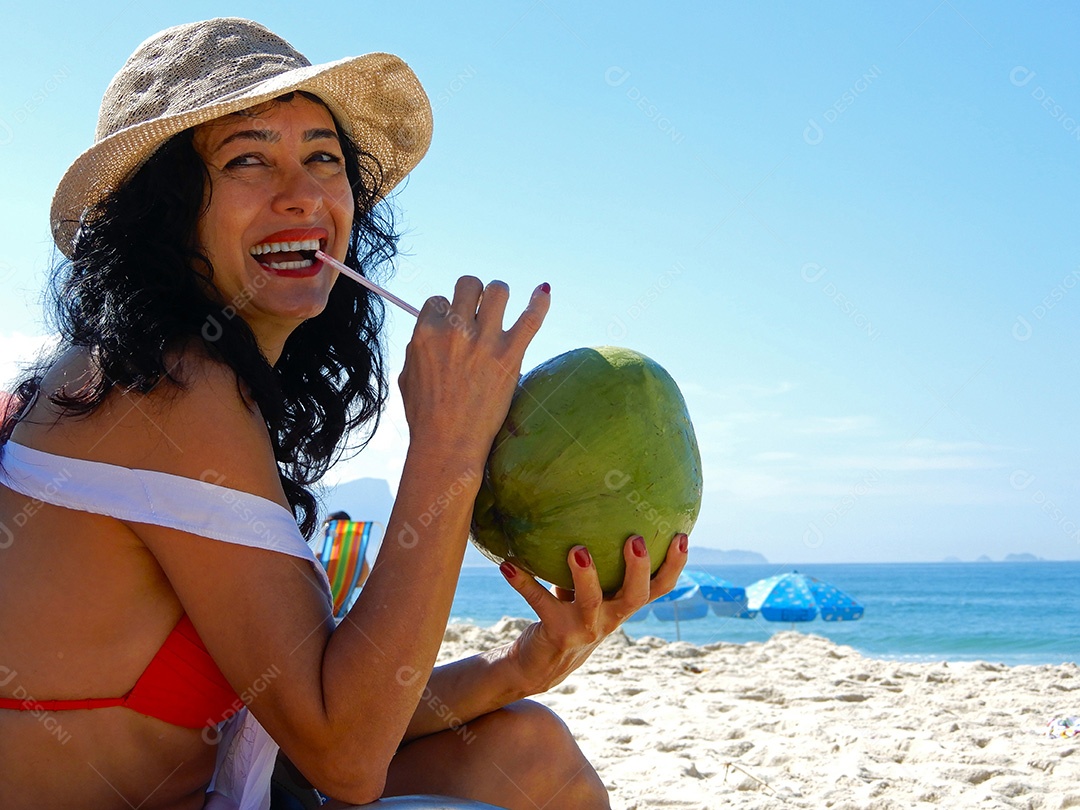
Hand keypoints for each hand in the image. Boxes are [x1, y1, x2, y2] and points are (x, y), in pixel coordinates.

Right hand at [398, 276, 549, 465]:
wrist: (448, 444)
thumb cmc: (425, 416)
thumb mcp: (407, 376)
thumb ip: (417, 347)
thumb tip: (428, 330)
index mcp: (426, 333)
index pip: (439, 300)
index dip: (447, 311)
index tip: (453, 325)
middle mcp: (455, 330)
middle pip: (468, 285)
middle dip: (472, 294)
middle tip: (476, 311)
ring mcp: (484, 341)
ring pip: (498, 291)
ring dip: (498, 295)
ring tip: (499, 308)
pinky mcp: (510, 355)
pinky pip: (530, 317)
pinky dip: (539, 301)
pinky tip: (543, 291)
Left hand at [499, 532, 689, 692]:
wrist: (539, 665)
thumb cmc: (567, 614)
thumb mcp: (585, 590)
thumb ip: (592, 561)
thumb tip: (588, 509)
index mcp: (621, 606)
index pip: (658, 588)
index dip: (674, 566)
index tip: (682, 536)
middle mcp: (609, 619)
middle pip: (635, 597)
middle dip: (639, 569)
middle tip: (636, 540)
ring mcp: (584, 629)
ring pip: (591, 602)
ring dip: (585, 576)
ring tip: (578, 550)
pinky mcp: (556, 633)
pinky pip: (539, 602)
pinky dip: (523, 581)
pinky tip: (507, 564)